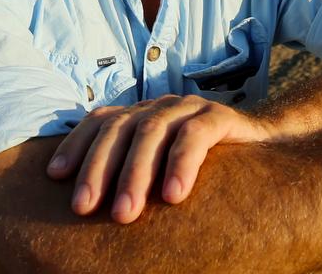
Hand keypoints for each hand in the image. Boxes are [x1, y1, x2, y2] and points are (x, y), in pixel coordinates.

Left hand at [46, 95, 279, 222]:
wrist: (266, 149)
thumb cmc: (207, 170)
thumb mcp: (163, 171)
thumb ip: (135, 176)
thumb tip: (87, 215)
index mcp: (142, 115)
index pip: (101, 121)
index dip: (76, 144)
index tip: (55, 175)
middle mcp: (161, 106)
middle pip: (120, 129)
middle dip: (99, 169)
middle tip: (85, 210)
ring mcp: (190, 108)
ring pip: (152, 131)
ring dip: (135, 174)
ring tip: (124, 214)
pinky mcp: (220, 116)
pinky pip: (195, 137)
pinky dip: (181, 165)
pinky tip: (173, 196)